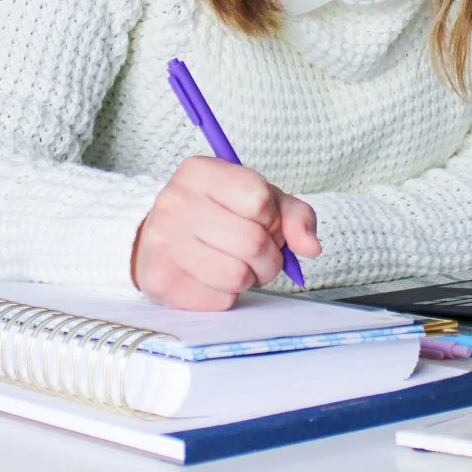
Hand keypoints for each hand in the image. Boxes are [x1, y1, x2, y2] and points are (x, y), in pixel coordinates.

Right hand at [131, 156, 320, 309]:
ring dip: (251, 278)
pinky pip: (220, 299)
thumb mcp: (258, 200)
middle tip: (260, 254)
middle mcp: (175, 202)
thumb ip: (294, 216)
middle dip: (270, 257)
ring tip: (239, 266)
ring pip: (237, 275)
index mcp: (199, 172)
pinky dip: (229, 295)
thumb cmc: (216, 215)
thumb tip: (311, 247)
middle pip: (252, 241)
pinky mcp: (163, 280)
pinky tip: (215, 278)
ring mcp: (164, 242)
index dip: (273, 218)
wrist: (160, 240)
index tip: (263, 222)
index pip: (258, 198)